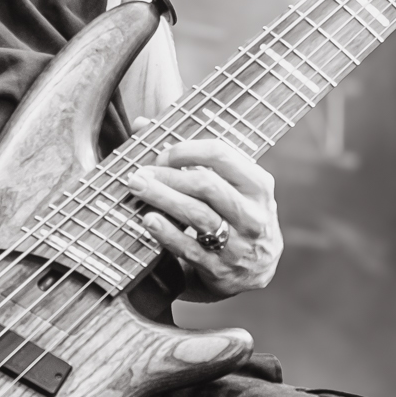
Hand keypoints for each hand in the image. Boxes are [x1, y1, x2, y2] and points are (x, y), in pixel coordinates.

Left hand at [127, 138, 281, 297]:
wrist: (256, 271)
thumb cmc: (235, 216)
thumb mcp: (230, 186)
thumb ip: (192, 156)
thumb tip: (142, 125)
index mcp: (257, 185)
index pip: (221, 154)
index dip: (185, 150)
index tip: (162, 154)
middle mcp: (252, 214)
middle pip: (206, 185)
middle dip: (168, 175)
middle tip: (140, 173)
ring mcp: (237, 243)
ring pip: (197, 214)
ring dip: (163, 198)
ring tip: (137, 187)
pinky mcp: (219, 268)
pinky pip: (189, 248)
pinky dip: (166, 232)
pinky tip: (148, 220)